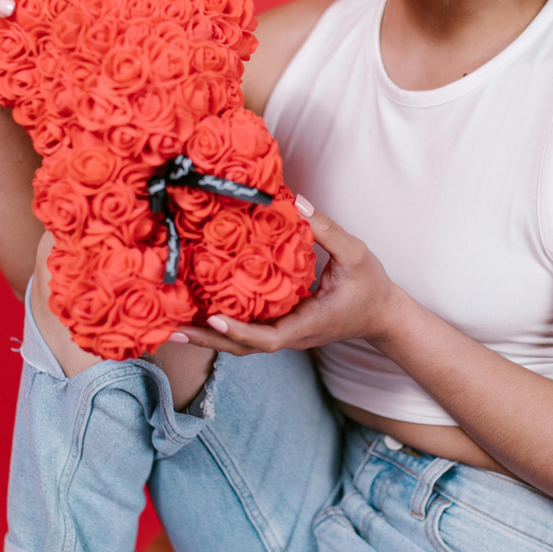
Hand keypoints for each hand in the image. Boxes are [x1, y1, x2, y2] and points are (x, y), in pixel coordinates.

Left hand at [172, 198, 406, 355]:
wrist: (383, 315)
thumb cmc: (372, 287)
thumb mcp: (358, 255)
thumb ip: (328, 230)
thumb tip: (297, 204)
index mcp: (308, 324)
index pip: (268, 338)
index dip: (240, 332)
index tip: (214, 319)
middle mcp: (291, 335)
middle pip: (242, 347)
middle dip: (206, 340)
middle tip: (169, 329)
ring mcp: (285, 334)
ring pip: (240, 344)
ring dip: (206, 336)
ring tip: (170, 325)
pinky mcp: (281, 326)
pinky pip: (247, 331)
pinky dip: (220, 326)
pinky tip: (196, 312)